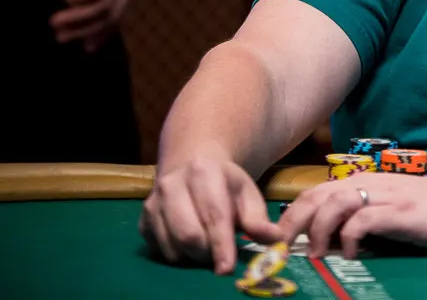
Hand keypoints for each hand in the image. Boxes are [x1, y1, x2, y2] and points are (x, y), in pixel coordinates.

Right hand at [52, 0, 143, 51]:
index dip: (103, 31)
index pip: (121, 10)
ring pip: (107, 4)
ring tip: (57, 24)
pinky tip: (65, 0)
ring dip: (80, 19)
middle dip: (87, 30)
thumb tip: (75, 4)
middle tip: (61, 37)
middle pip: (115, 12)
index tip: (83, 47)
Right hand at [139, 155, 283, 273]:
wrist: (194, 165)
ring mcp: (153, 202)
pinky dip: (177, 255)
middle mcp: (172, 184)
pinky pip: (158, 250)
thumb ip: (259, 218)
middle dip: (207, 252)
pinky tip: (190, 245)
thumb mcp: (247, 193)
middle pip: (188, 234)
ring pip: (171, 246)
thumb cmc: (226, 185)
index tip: (227, 268)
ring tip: (208, 246)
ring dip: (192, 257)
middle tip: (221, 254)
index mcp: (204, 171)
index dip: (221, 245)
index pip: (213, 215)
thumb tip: (275, 239)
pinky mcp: (142, 219)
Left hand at [278, 172, 426, 258]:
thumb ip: (363, 220)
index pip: (316, 193)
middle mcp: (370, 185)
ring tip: (314, 254)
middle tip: (281, 249)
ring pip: (335, 203)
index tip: (278, 240)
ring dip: (318, 229)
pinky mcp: (401, 213)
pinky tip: (352, 254)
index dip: (292, 215)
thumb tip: (331, 245)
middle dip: (293, 222)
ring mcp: (386, 197)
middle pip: (317, 195)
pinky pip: (364, 220)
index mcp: (364, 184)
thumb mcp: (391, 211)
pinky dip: (350, 237)